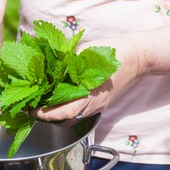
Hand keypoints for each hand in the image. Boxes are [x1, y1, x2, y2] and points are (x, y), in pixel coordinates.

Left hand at [29, 37, 143, 125]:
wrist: (139, 55)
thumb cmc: (114, 51)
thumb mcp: (87, 52)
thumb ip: (66, 62)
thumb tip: (45, 66)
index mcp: (91, 94)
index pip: (64, 112)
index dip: (45, 114)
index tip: (30, 109)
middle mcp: (94, 105)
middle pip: (66, 119)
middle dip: (46, 116)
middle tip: (30, 106)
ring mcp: (97, 106)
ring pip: (72, 117)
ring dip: (54, 114)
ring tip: (40, 103)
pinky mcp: (99, 103)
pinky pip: (79, 111)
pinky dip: (64, 109)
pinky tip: (56, 98)